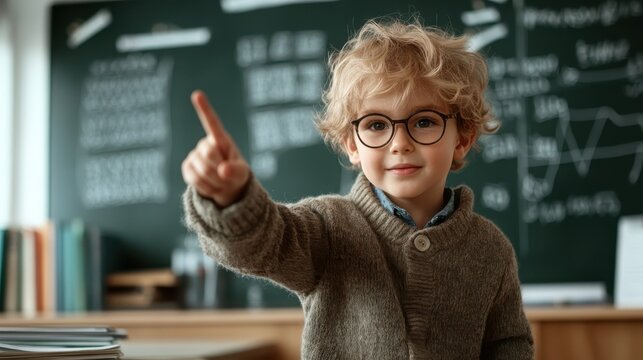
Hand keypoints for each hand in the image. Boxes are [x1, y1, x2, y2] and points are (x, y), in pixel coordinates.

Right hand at [181, 90, 249, 206]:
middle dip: (219, 170)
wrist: (226, 189)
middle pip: (209, 154)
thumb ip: (235, 171)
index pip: (211, 123)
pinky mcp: (187, 167)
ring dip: (214, 181)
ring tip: (220, 182)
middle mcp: (206, 144)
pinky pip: (193, 178)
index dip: (204, 109)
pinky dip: (205, 186)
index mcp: (221, 139)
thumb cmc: (236, 176)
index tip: (197, 94)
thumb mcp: (242, 174)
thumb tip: (222, 170)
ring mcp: (194, 155)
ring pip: (202, 169)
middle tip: (226, 177)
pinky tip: (210, 185)